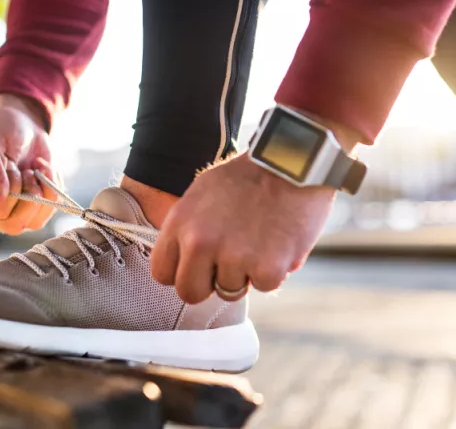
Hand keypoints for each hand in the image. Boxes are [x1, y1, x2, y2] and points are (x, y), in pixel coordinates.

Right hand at [0, 94, 61, 234]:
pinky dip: (53, 188)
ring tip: (34, 169)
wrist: (22, 124)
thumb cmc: (0, 129)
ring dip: (42, 191)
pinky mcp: (34, 205)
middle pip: (13, 224)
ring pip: (34, 221)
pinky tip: (43, 170)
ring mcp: (13, 209)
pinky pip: (49, 210)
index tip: (11, 164)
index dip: (10, 191)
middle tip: (25, 169)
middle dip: (27, 193)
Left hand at [150, 154, 336, 303]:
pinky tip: (279, 241)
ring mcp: (234, 258)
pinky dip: (274, 270)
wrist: (293, 162)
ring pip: (230, 291)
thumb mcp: (203, 193)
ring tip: (261, 239)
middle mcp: (201, 243)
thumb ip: (189, 229)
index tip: (200, 265)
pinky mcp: (267, 268)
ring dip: (245, 272)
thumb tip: (186, 261)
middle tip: (230, 263)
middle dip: (209, 284)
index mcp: (180, 223)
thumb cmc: (250, 176)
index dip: (183, 272)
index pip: (162, 273)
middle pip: (190, 293)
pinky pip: (264, 286)